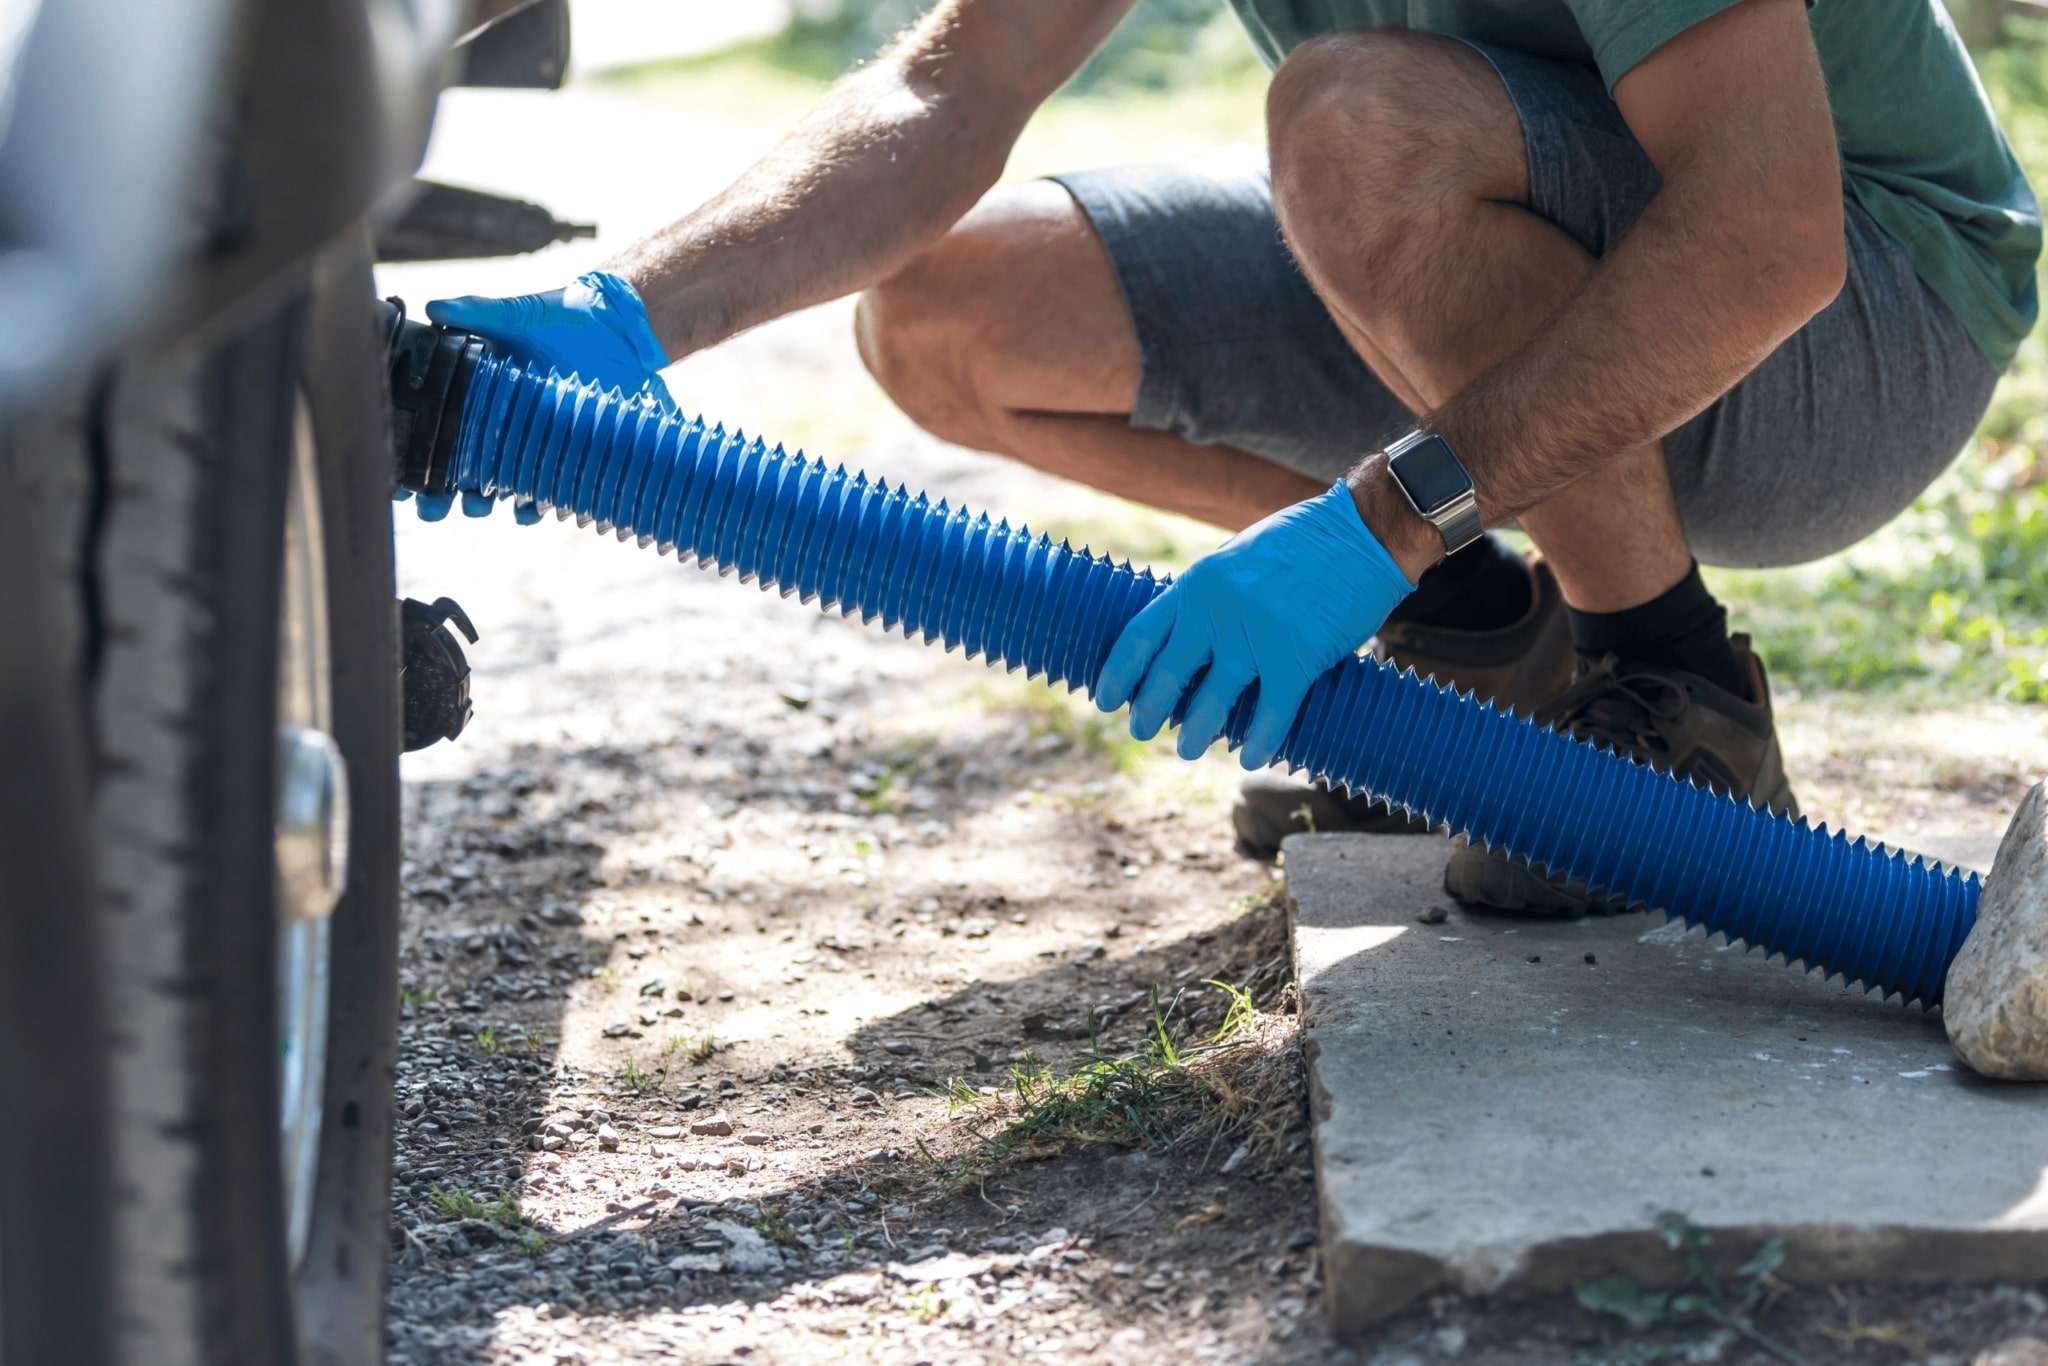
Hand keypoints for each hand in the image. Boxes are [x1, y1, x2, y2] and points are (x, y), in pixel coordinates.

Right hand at [402, 271, 674, 521]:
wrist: (622, 332)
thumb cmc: (564, 318)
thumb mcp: (518, 314)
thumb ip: (478, 311)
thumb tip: (433, 306)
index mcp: (473, 387)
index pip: (432, 424)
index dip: (412, 452)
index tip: (398, 479)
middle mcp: (494, 418)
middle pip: (455, 464)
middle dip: (439, 494)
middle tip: (431, 509)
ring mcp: (526, 438)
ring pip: (492, 483)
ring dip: (480, 503)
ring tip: (477, 507)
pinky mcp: (559, 451)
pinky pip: (541, 489)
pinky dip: (534, 506)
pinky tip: (528, 510)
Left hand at [1093, 482, 1413, 769]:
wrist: (1361, 533)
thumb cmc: (1303, 543)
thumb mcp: (1237, 558)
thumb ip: (1211, 596)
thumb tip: (1189, 634)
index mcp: (1197, 584)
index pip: (1140, 636)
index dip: (1118, 673)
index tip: (1104, 699)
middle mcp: (1217, 613)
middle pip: (1168, 675)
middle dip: (1149, 709)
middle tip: (1140, 730)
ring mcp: (1255, 637)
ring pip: (1212, 702)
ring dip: (1195, 732)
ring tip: (1187, 749)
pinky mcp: (1296, 658)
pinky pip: (1270, 714)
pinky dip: (1259, 741)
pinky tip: (1249, 757)